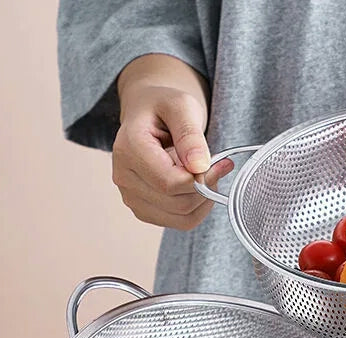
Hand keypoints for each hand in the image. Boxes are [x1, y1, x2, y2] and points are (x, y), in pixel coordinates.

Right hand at [112, 83, 232, 229]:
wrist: (147, 115)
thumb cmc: (163, 108)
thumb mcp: (181, 106)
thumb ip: (190, 134)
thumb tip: (199, 166)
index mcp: (128, 149)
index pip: (170, 183)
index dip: (202, 178)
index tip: (222, 162)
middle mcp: (124, 178)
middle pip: (178, 203)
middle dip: (205, 188)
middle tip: (217, 167)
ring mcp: (131, 198)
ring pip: (181, 219)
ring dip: (203, 200)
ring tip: (205, 175)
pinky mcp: (144, 210)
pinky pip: (180, 222)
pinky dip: (197, 208)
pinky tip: (197, 187)